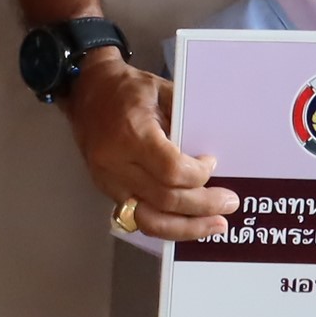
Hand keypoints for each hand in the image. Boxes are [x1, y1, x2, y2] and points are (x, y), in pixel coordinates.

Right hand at [64, 52, 233, 239]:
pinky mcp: (106, 190)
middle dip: (203, 206)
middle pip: (165, 199)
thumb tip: (211, 153)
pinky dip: (167, 224)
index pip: (171, 170)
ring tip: (213, 226)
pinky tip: (188, 223)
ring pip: (150, 220)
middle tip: (230, 204)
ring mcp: (108, 181)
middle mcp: (116, 163)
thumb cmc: (127, 87)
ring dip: (186, 228)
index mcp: (132, 134)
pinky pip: (139, 218)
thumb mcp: (163, 91)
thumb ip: (185, 121)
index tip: (212, 164)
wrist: (85, 89)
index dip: (199, 174)